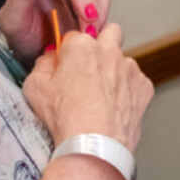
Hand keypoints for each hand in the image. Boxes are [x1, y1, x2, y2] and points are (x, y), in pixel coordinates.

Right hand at [22, 22, 152, 152]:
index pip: (74, 36)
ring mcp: (130, 69)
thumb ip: (42, 65)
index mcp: (81, 46)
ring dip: (115, 71)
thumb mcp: (35, 87)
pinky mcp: (144, 88)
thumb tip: (49, 60)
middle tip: (90, 68)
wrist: (94, 145)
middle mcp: (109, 51)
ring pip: (124, 60)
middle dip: (102, 44)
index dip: (68, 53)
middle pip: (109, 34)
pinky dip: (128, 91)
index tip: (66, 66)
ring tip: (101, 98)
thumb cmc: (65, 118)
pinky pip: (136, 82)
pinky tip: (114, 108)